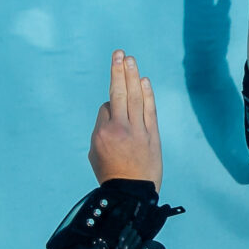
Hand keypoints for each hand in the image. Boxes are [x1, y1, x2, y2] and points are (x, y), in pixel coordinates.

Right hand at [88, 51, 162, 184]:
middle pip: (118, 93)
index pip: (105, 108)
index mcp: (101, 134)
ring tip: (129, 58)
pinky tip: (143, 80)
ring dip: (131, 76)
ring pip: (133, 97)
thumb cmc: (111, 175)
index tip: (112, 120)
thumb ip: (101, 130)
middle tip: (118, 53)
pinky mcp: (152, 135)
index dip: (108, 109)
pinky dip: (147, 94)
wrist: (132, 194)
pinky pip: (149, 110)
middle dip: (117, 71)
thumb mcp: (95, 154)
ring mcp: (137, 131)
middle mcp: (119, 129)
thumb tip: (111, 112)